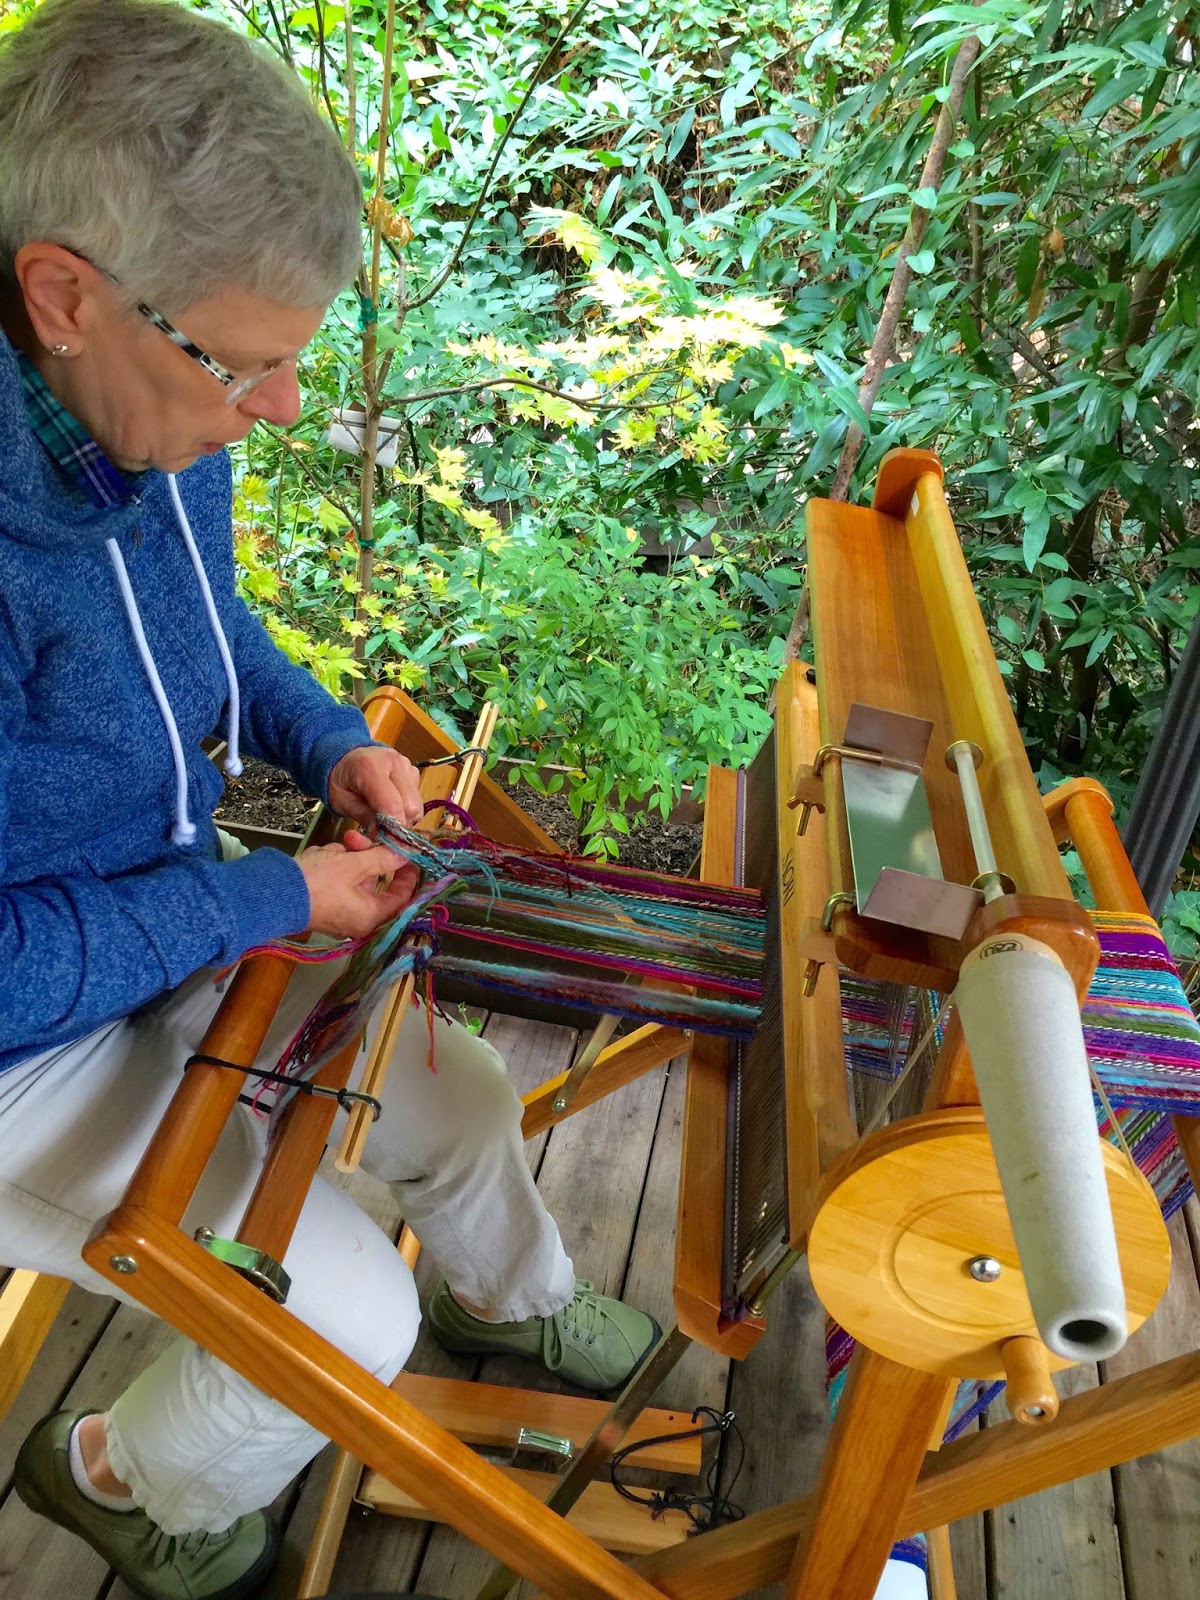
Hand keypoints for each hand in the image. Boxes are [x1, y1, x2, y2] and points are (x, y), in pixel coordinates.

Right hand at [297, 830, 419, 938]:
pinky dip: (333, 867)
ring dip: (347, 858)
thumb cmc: (317, 882)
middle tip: (354, 838)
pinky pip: (338, 883)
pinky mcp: (323, 905)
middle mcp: (358, 920)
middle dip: (367, 856)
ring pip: (354, 879)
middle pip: (375, 883)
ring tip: (331, 848)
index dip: (407, 873)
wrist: (270, 894)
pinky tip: (320, 856)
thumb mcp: (353, 864)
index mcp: (371, 917)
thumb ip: (382, 858)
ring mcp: (339, 914)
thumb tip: (406, 855)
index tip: (406, 853)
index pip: (402, 897)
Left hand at [328, 745, 422, 832]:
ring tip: (384, 812)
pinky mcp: (413, 769)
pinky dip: (406, 805)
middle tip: (384, 827)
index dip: (392, 827)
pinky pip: (417, 796)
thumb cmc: (340, 781)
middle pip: (411, 806)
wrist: (343, 758)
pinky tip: (391, 801)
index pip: (393, 804)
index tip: (385, 838)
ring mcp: (406, 764)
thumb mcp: (342, 802)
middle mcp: (394, 762)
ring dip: (404, 814)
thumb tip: (380, 835)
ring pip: (417, 803)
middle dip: (400, 822)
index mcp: (371, 767)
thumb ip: (363, 816)